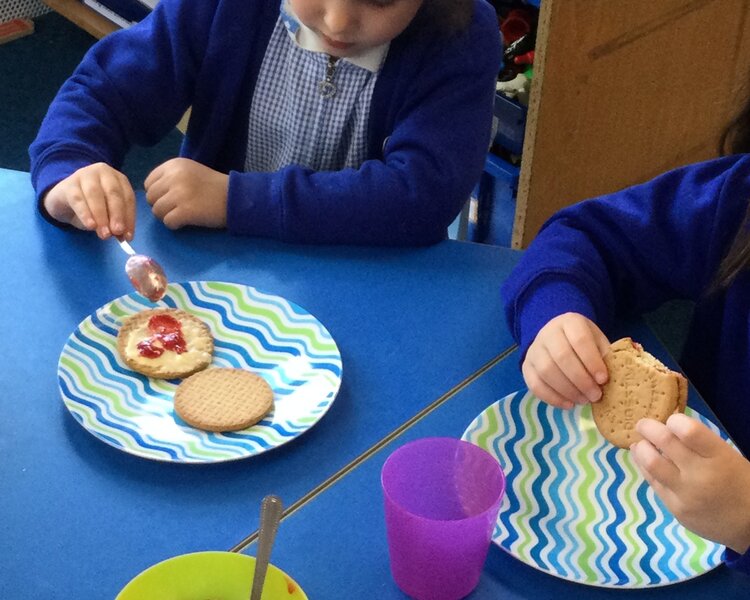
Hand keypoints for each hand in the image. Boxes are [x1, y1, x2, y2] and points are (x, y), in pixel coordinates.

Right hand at [43, 163, 135, 239]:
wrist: (63, 199)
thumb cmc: (91, 205)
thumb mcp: (107, 214)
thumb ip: (115, 223)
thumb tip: (123, 236)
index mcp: (118, 179)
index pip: (128, 198)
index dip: (129, 217)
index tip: (128, 236)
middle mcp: (104, 172)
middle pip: (113, 193)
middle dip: (117, 215)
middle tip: (117, 232)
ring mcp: (85, 176)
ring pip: (95, 195)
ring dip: (101, 216)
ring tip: (104, 234)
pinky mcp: (69, 184)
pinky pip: (78, 199)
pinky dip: (85, 213)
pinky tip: (90, 226)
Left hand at [144, 158, 228, 228]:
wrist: (236, 197)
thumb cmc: (213, 187)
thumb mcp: (189, 172)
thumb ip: (170, 177)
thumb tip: (151, 193)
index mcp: (173, 165)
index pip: (149, 183)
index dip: (158, 194)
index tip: (172, 198)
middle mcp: (174, 176)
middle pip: (151, 198)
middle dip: (161, 206)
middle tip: (178, 208)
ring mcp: (179, 194)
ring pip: (157, 211)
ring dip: (167, 216)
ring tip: (183, 215)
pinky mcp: (185, 210)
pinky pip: (168, 222)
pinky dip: (175, 225)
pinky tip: (187, 221)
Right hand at [522, 312, 609, 408]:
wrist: (557, 337)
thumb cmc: (584, 343)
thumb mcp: (598, 341)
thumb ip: (605, 357)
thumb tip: (612, 380)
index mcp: (570, 322)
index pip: (579, 340)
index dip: (592, 361)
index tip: (603, 379)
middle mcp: (548, 333)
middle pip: (562, 357)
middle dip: (581, 380)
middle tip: (595, 395)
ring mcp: (534, 350)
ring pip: (547, 372)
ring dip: (568, 390)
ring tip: (584, 400)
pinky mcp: (526, 367)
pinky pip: (535, 384)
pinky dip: (552, 398)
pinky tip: (568, 404)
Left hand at [632, 414, 749, 552]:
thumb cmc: (740, 483)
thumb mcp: (727, 457)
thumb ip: (699, 443)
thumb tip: (667, 426)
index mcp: (719, 457)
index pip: (689, 431)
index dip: (674, 421)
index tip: (670, 420)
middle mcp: (700, 475)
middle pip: (665, 442)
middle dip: (648, 428)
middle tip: (643, 424)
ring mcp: (685, 494)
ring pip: (651, 463)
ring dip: (640, 449)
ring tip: (640, 444)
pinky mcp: (675, 510)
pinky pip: (653, 484)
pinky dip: (645, 468)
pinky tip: (644, 461)